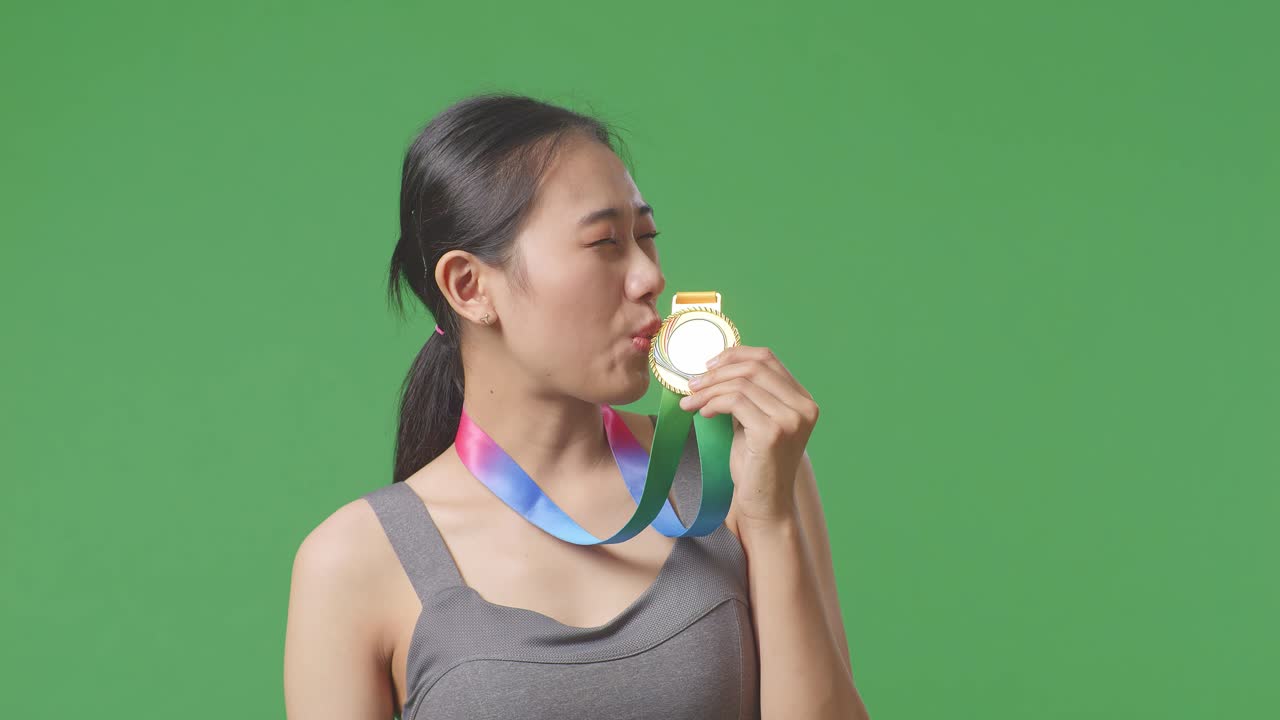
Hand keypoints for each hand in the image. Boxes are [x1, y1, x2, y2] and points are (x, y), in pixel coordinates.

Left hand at [678, 345, 819, 527]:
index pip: (768, 358)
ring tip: (691, 400)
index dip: (735, 354)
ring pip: (741, 384)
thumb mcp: (755, 421)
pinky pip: (735, 402)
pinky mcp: (773, 432)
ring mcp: (790, 419)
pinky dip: (713, 403)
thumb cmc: (756, 465)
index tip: (709, 364)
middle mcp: (803, 407)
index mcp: (803, 400)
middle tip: (692, 383)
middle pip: (754, 367)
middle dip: (717, 372)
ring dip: (709, 389)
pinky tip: (703, 413)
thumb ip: (749, 395)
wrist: (764, 505)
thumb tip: (719, 365)